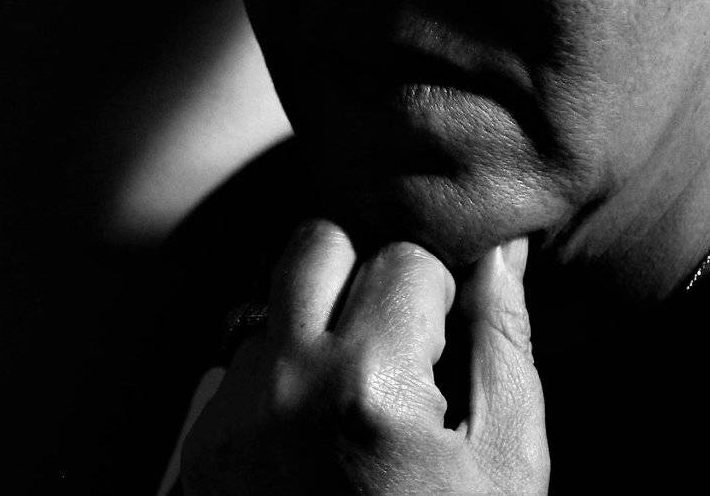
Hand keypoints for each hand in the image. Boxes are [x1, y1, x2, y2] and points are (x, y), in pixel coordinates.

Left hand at [179, 219, 548, 494]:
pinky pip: (240, 362)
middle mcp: (283, 387)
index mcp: (367, 386)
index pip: (403, 258)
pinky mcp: (203, 449)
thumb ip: (503, 344)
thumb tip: (501, 255)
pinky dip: (280, 376)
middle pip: (316, 243)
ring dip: (319, 322)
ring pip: (273, 297)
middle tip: (400, 347)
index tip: (445, 352)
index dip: (438, 298)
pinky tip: (321, 434)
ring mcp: (231, 417)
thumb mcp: (507, 466)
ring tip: (361, 400)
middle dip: (365, 275)